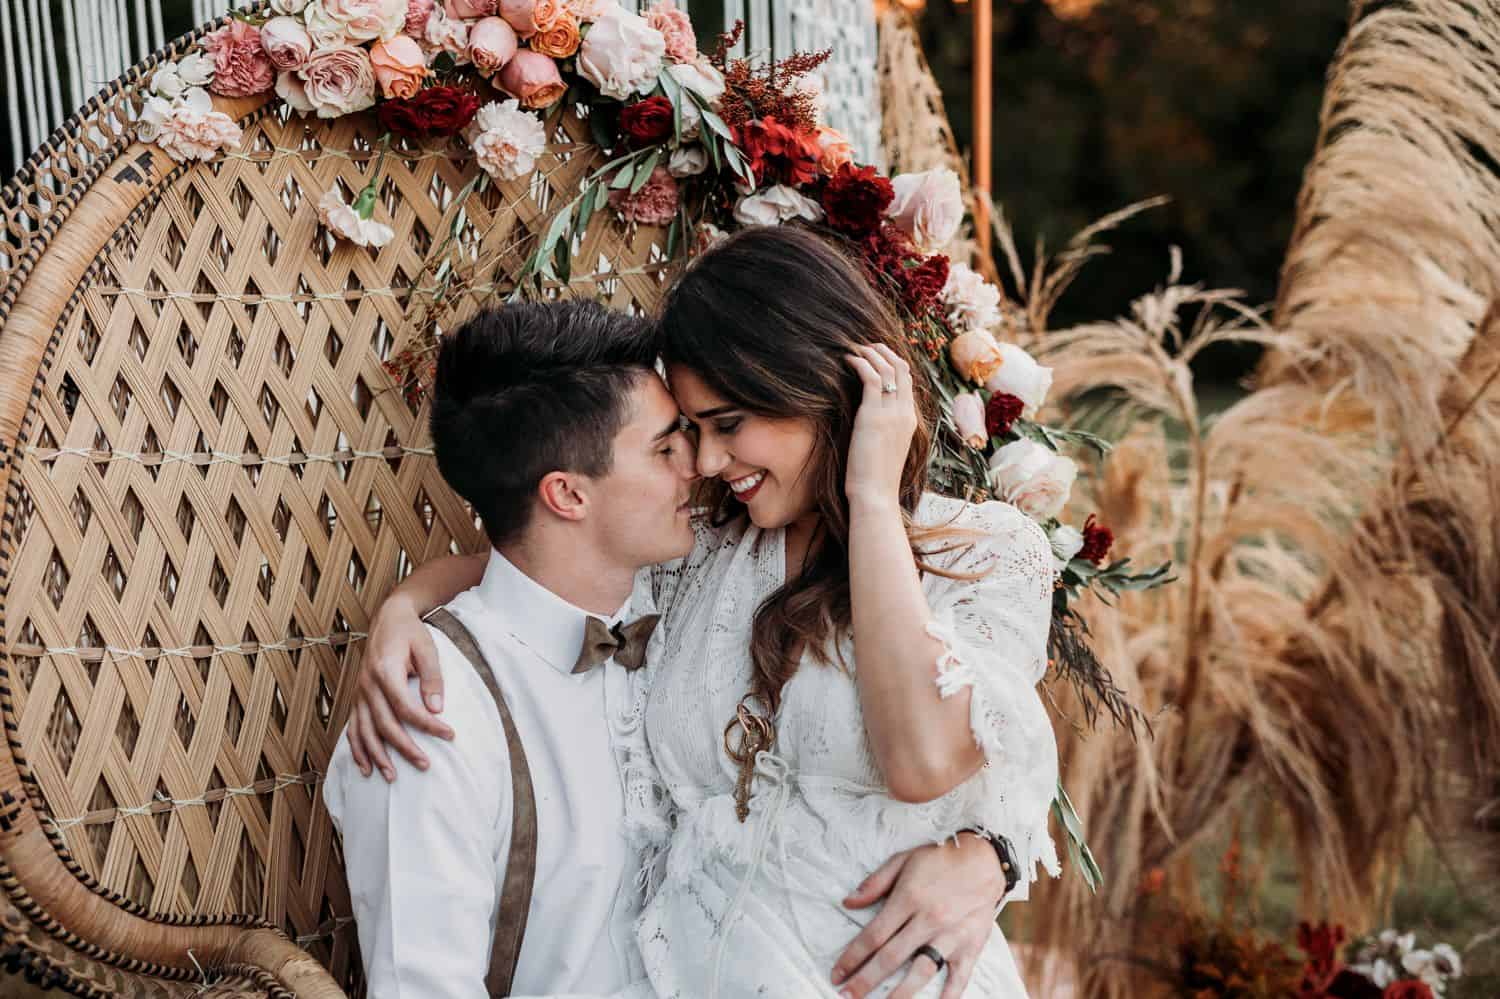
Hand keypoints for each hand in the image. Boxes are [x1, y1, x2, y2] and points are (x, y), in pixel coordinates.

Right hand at [348, 595, 452, 781]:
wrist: (388, 618)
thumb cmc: (410, 632)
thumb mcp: (427, 648)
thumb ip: (432, 677)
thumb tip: (438, 708)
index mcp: (385, 671)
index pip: (406, 707)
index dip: (427, 724)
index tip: (449, 734)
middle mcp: (367, 685)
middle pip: (385, 724)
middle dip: (405, 747)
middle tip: (425, 765)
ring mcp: (360, 693)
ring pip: (364, 731)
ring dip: (377, 756)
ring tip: (392, 777)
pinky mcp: (358, 697)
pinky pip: (353, 727)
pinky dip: (357, 749)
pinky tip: (365, 767)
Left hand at [831, 834, 1004, 998]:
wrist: (984, 858)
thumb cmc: (939, 858)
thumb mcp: (902, 860)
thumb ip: (874, 883)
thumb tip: (847, 902)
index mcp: (908, 899)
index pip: (873, 935)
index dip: (852, 956)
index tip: (837, 973)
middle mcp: (928, 920)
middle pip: (891, 957)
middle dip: (866, 980)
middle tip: (846, 995)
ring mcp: (951, 935)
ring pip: (922, 971)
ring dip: (899, 993)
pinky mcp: (970, 946)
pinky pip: (959, 977)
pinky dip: (948, 996)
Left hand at [843, 343, 916, 507]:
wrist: (875, 495)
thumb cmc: (875, 480)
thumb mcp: (885, 451)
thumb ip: (883, 432)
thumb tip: (870, 427)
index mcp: (910, 421)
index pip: (907, 382)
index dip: (894, 364)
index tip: (878, 355)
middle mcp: (905, 413)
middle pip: (902, 369)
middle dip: (885, 352)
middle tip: (867, 345)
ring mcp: (892, 413)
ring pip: (888, 369)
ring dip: (871, 353)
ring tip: (855, 347)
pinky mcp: (874, 415)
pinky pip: (871, 378)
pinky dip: (860, 363)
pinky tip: (848, 359)